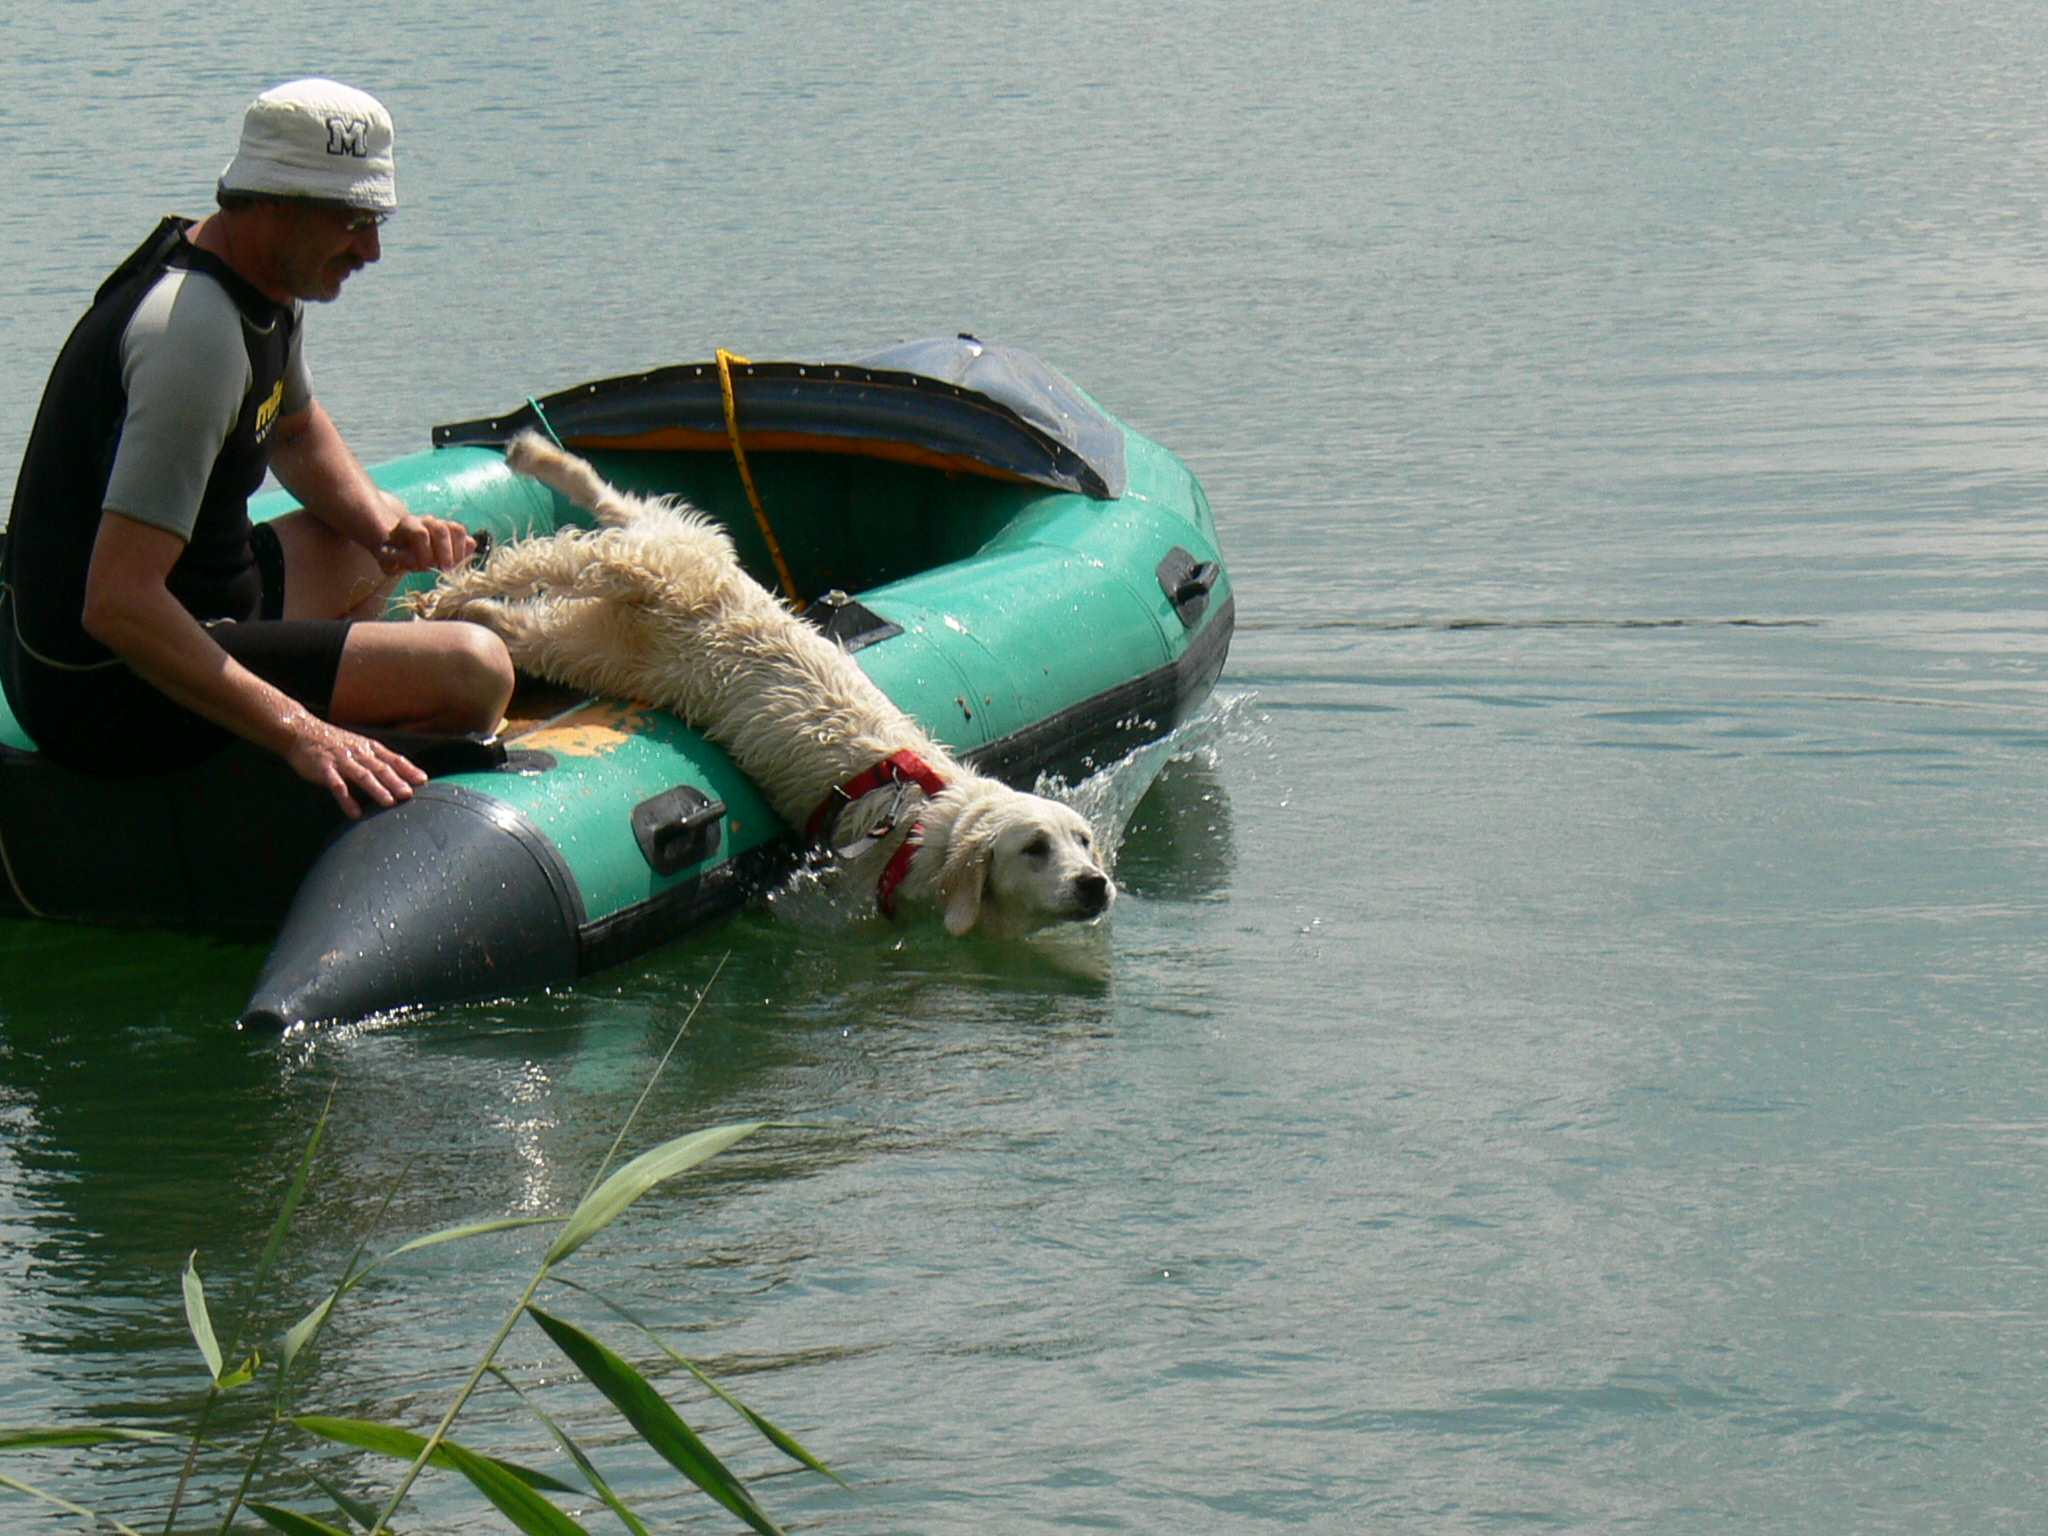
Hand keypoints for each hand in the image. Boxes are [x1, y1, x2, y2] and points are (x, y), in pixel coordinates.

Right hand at [282, 717, 427, 817]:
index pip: (393, 758)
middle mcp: (358, 752)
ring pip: (362, 775)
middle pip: (380, 768)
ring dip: (376, 789)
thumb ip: (377, 759)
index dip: (408, 769)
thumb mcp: (359, 745)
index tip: (423, 780)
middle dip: (396, 781)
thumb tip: (400, 775)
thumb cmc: (334, 743)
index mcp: (368, 747)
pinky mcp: (323, 769)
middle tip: (408, 794)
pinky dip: (346, 800)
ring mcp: (341, 760)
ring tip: (389, 803)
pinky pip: (337, 786)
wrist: (301, 731)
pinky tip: (354, 812)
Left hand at [375, 507, 475, 574]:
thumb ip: (398, 560)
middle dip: (445, 552)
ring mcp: (443, 525)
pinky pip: (468, 539)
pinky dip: (466, 552)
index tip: (424, 566)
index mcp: (408, 524)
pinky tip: (457, 563)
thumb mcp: (388, 560)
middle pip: (442, 529)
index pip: (421, 533)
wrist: (401, 547)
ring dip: (458, 551)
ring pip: (457, 529)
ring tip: (452, 566)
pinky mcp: (456, 536)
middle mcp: (427, 521)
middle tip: (444, 568)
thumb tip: (416, 561)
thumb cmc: (394, 555)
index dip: (424, 552)